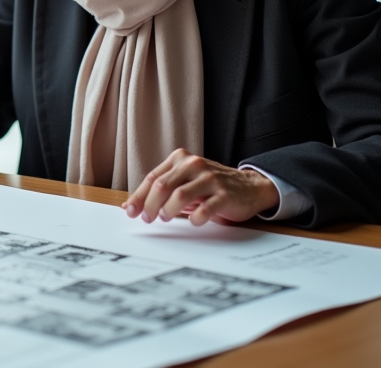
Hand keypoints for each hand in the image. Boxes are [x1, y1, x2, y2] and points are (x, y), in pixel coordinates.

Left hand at [122, 148, 280, 225]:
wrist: (250, 186)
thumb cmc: (211, 186)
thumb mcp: (185, 182)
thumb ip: (161, 191)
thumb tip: (131, 205)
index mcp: (180, 159)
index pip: (153, 178)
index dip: (139, 196)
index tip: (130, 211)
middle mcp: (193, 165)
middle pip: (162, 186)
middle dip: (150, 205)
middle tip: (148, 218)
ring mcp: (210, 178)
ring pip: (179, 195)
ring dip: (168, 210)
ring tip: (166, 217)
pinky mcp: (224, 194)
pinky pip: (204, 208)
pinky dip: (195, 218)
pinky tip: (194, 221)